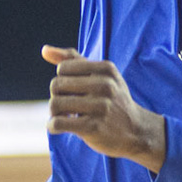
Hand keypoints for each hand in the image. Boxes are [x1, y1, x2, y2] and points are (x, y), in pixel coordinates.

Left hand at [43, 46, 167, 172]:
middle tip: (66, 107)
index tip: (72, 92)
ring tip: (64, 117)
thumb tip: (44, 50)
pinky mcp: (93, 128)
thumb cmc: (113, 100)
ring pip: (55, 104)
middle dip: (57, 97)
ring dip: (54, 113)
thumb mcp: (101, 75)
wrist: (136, 131)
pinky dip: (52, 126)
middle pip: (56, 85)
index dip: (62, 80)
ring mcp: (100, 107)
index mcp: (106, 69)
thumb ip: (73, 60)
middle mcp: (105, 85)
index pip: (63, 68)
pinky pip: (58, 123)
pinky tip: (58, 128)